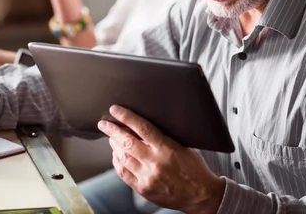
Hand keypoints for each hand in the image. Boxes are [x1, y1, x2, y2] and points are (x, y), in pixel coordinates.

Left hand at [98, 105, 224, 213]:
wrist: (201, 195)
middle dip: (112, 131)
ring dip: (114, 146)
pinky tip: (116, 155)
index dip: (126, 117)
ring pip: (122, 157)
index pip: (142, 128)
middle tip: (104, 124)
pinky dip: (117, 162)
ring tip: (111, 138)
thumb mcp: (183, 146)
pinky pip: (123, 173)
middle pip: (127, 142)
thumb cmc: (194, 169)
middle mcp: (155, 163)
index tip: (115, 110)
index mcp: (167, 149)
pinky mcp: (143, 189)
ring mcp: (148, 177)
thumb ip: (164, 137)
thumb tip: (144, 124)